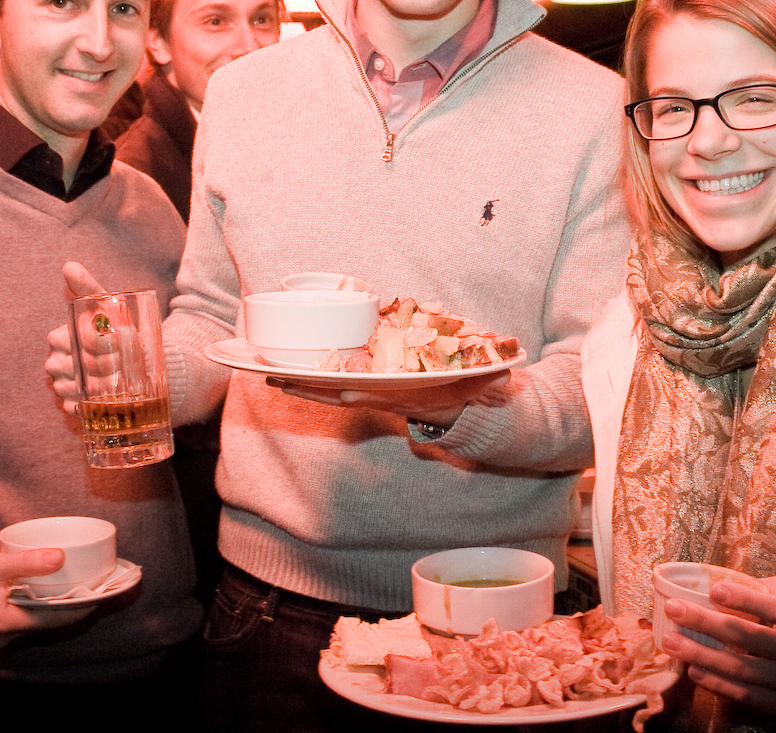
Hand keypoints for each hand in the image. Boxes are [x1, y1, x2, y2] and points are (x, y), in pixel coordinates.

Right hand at [0, 548, 95, 649]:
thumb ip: (28, 563)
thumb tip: (61, 557)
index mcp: (5, 624)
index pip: (52, 619)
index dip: (78, 607)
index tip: (101, 596)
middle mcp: (2, 636)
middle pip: (46, 623)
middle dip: (70, 608)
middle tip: (94, 590)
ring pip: (34, 622)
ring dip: (54, 608)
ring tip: (78, 590)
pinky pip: (22, 620)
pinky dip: (37, 608)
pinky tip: (49, 594)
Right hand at [45, 261, 109, 411]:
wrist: (139, 357)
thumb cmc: (118, 327)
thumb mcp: (105, 304)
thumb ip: (87, 286)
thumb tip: (68, 265)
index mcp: (60, 337)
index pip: (65, 340)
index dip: (91, 342)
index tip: (117, 343)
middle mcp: (57, 362)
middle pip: (67, 367)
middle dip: (96, 365)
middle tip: (121, 364)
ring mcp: (63, 384)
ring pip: (66, 388)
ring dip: (90, 388)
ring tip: (114, 384)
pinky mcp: (73, 404)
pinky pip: (70, 408)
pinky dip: (82, 408)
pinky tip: (97, 404)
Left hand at [266, 370, 508, 426]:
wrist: (462, 413)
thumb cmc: (467, 389)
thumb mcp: (481, 382)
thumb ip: (491, 375)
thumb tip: (507, 364)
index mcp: (403, 393)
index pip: (371, 393)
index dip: (346, 389)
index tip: (325, 385)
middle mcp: (382, 397)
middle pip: (336, 393)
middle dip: (305, 386)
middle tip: (272, 376)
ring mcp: (372, 395)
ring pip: (328, 392)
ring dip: (299, 386)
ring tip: (268, 376)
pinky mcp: (367, 391)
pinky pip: (333, 388)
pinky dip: (311, 383)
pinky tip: (288, 375)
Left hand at [660, 574, 775, 721]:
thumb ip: (765, 590)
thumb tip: (720, 579)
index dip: (745, 600)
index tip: (714, 590)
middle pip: (751, 639)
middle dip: (707, 623)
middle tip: (674, 609)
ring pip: (743, 670)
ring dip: (702, 655)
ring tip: (671, 642)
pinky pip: (745, 695)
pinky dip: (717, 683)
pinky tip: (693, 670)